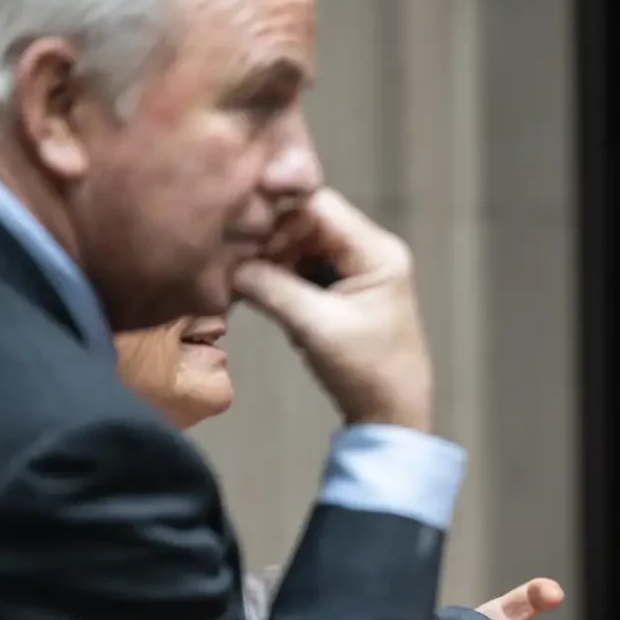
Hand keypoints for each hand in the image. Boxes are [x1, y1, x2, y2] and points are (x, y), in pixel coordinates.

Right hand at [232, 189, 434, 431]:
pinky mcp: (345, 287)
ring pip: (302, 244)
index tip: (239, 237)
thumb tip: (227, 264)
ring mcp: (359, 268)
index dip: (276, 216)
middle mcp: (371, 250)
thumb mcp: (315, 326)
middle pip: (308, 221)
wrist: (392, 413)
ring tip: (244, 280)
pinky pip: (305, 266)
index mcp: (377, 251)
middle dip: (270, 240)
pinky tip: (262, 293)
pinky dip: (281, 277)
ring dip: (272, 260)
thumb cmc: (366, 371)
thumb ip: (271, 287)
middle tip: (234, 260)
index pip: (318, 205)